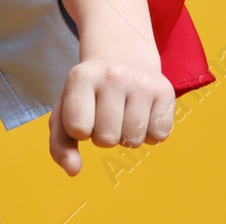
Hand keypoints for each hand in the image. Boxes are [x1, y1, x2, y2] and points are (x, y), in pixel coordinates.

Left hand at [48, 56, 174, 175]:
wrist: (122, 55)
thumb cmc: (89, 93)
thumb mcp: (66, 110)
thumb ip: (60, 144)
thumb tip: (73, 171)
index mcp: (81, 77)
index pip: (77, 128)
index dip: (80, 129)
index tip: (84, 113)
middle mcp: (112, 75)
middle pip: (107, 139)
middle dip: (104, 135)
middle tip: (106, 113)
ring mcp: (141, 82)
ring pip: (133, 141)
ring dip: (127, 137)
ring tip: (124, 113)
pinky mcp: (165, 91)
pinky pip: (158, 136)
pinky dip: (150, 134)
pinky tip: (143, 113)